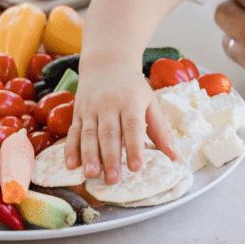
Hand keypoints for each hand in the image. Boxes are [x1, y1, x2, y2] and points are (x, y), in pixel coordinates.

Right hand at [64, 61, 175, 184]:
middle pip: (109, 133)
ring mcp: (90, 108)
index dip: (134, 147)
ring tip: (91, 174)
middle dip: (110, 157)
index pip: (132, 126)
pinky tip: (71, 165)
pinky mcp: (77, 112)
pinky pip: (73, 131)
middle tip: (113, 179)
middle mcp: (109, 105)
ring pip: (88, 134)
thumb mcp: (150, 102)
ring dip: (89, 156)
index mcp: (130, 102)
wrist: (107, 63)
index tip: (136, 167)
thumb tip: (174, 156)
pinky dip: (70, 149)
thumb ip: (160, 130)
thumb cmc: (132, 88)